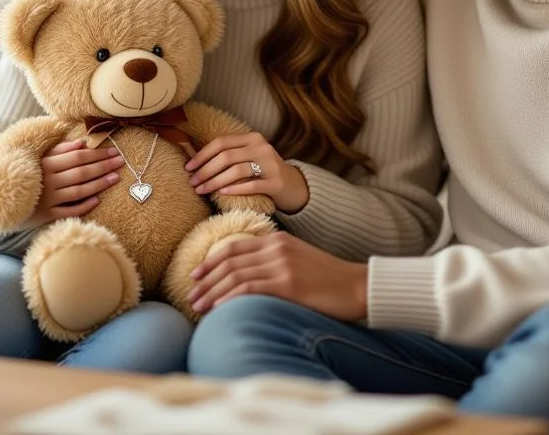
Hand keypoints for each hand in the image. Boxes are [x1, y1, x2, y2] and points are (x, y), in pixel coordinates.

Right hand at [23, 140, 125, 227]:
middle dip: (103, 166)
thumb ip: (60, 150)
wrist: (4, 199)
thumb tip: (83, 143)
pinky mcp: (47, 215)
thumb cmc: (29, 174)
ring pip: (78, 191)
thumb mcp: (40, 158)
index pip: (77, 157)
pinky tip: (98, 200)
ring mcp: (48, 199)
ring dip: (99, 184)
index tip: (114, 151)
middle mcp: (47, 181)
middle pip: (81, 173)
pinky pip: (69, 211)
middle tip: (121, 162)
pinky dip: (84, 206)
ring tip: (116, 178)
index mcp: (46, 164)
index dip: (97, 154)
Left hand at [185, 132, 308, 212]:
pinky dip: (234, 189)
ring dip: (215, 181)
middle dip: (206, 170)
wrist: (292, 185)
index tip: (188, 167)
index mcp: (252, 138)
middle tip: (193, 182)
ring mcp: (270, 165)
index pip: (221, 142)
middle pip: (227, 157)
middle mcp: (262, 147)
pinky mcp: (276, 182)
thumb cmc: (262, 171)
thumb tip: (191, 156)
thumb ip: (227, 154)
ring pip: (237, 171)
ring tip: (202, 190)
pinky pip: (251, 185)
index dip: (202, 155)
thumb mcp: (247, 156)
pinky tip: (221, 193)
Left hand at [187, 232, 367, 321]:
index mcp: (277, 239)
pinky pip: (248, 288)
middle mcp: (276, 248)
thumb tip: (248, 276)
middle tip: (190, 294)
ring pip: (234, 275)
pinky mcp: (287, 284)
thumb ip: (274, 261)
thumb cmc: (329, 279)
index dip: (211, 260)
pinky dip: (228, 297)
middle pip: (229, 261)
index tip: (196, 274)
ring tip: (198, 306)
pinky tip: (217, 308)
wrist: (357, 286)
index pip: (234, 246)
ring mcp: (281, 265)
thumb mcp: (298, 260)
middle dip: (206, 278)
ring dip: (212, 292)